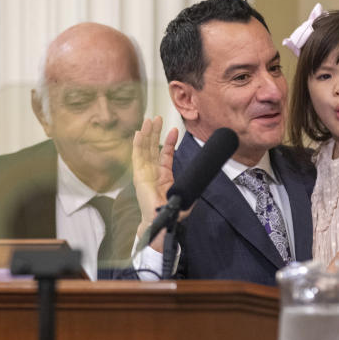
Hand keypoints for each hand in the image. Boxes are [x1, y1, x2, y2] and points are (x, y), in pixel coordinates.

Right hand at [132, 117, 178, 248]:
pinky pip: (137, 156)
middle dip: (155, 132)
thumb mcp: (185, 196)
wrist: (160, 221)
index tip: (174, 130)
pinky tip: (138, 133)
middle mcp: (151, 173)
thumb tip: (201, 181)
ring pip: (144, 149)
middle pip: (152, 148)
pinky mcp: (138, 175)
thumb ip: (191, 188)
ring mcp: (144, 173)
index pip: (164, 155)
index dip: (169, 143)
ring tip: (149, 120)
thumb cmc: (170, 213)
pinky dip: (137, 144)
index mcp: (162, 177)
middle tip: (158, 118)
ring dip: (146, 134)